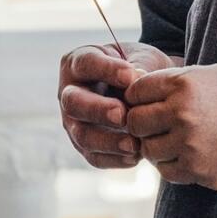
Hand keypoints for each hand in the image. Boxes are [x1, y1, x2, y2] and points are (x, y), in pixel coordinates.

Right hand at [58, 42, 178, 169]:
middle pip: (73, 103)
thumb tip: (137, 81)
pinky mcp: (86, 146)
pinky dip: (114, 159)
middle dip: (98, 110)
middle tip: (122, 115)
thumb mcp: (142, 58)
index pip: (85, 64)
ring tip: (133, 143)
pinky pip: (95, 157)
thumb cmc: (141, 68)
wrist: (147, 90)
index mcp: (78, 63)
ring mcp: (74, 121)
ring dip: (107, 141)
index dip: (106, 70)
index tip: (131, 76)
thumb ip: (139, 67)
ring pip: (82, 135)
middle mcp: (69, 93)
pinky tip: (135, 157)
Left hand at [126, 63, 216, 190]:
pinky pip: (169, 172)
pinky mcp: (201, 172)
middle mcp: (182, 115)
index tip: (148, 102)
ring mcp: (191, 146)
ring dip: (156, 146)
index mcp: (185, 84)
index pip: (136, 91)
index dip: (139, 96)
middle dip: (142, 123)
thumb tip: (150, 90)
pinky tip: (187, 156)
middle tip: (155, 125)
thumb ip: (182, 81)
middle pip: (135, 123)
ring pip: (149, 151)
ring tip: (173, 141)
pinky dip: (172, 165)